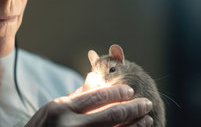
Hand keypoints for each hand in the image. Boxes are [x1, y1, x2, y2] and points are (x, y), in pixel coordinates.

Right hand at [25, 76, 153, 126]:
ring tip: (147, 120)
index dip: (117, 92)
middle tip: (147, 104)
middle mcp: (70, 125)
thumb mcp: (53, 108)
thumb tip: (95, 77)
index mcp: (62, 108)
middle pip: (110, 115)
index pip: (97, 96)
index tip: (130, 90)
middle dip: (133, 109)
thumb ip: (76, 96)